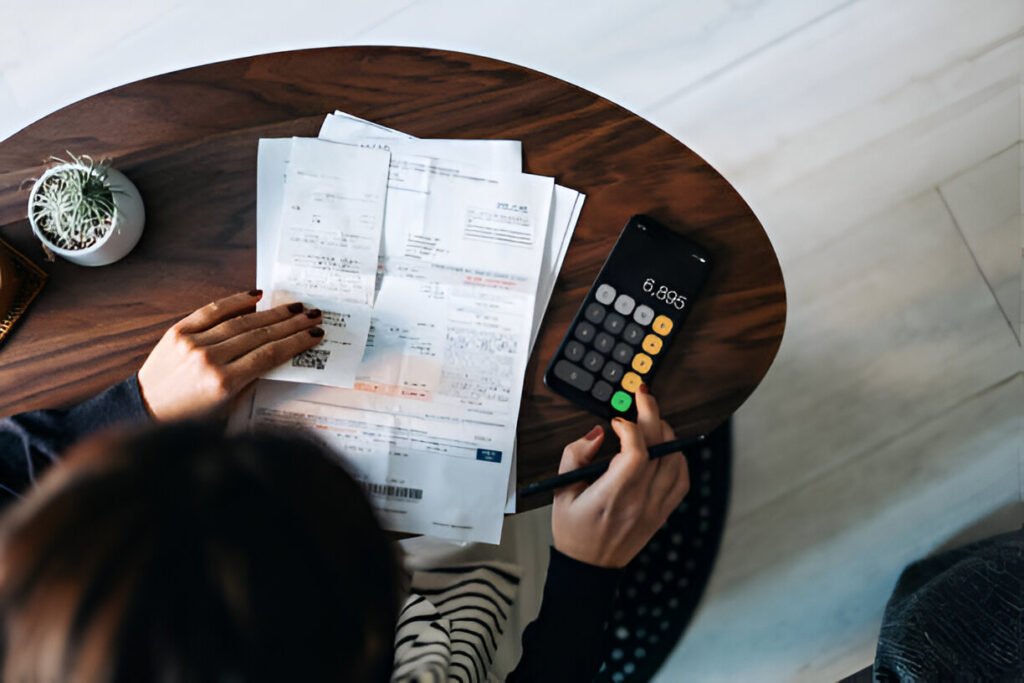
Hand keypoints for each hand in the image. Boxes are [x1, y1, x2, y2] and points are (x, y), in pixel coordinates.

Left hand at [137, 289, 323, 420]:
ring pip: (241, 322)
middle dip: (291, 324)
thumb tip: (277, 354)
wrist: (145, 409)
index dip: (296, 343)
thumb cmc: (189, 417)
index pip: (270, 355)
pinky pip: (212, 311)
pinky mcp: (178, 332)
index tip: (315, 334)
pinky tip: (256, 296)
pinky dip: (235, 301)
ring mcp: (193, 343)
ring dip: (272, 313)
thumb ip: (251, 380)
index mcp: (224, 384)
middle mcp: (209, 360)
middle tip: (313, 315)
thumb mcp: (227, 408)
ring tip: (294, 306)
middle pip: (260, 335)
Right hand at [551, 387, 689, 567]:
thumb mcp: (561, 491)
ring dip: (666, 433)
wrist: (589, 568)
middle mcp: (639, 502)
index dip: (630, 428)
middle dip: (652, 414)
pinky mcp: (663, 513)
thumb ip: (575, 456)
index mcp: (612, 497)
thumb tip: (598, 433)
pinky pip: (682, 479)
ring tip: (652, 421)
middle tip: (642, 396)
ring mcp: (655, 508)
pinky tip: (665, 448)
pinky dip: (678, 457)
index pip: (636, 453)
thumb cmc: (573, 530)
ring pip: (675, 460)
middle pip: (659, 448)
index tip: (616, 421)